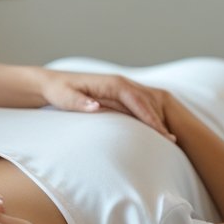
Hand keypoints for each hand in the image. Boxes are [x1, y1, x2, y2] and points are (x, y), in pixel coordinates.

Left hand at [41, 70, 176, 141]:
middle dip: (159, 120)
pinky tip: (154, 131)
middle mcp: (119, 82)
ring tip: (168, 139)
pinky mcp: (117, 94)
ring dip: (157, 119)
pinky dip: (148, 117)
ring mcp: (120, 87)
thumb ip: (79, 103)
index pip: (136, 100)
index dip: (149, 116)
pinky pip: (138, 105)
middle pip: (146, 102)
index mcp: (111, 83)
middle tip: (171, 140)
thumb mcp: (65, 98)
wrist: (52, 83)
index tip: (161, 132)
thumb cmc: (58, 91)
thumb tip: (95, 107)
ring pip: (145, 103)